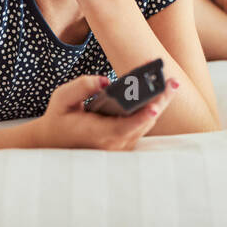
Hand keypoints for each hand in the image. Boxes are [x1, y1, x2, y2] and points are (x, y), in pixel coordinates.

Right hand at [34, 73, 179, 149]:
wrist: (55, 142)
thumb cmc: (59, 119)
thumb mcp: (61, 98)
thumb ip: (81, 87)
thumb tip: (104, 81)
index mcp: (96, 134)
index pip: (123, 127)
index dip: (140, 117)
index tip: (154, 107)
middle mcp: (112, 144)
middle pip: (142, 123)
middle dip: (158, 101)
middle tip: (171, 82)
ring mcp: (121, 146)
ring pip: (146, 124)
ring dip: (158, 102)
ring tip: (170, 82)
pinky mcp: (125, 142)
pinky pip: (142, 124)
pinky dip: (151, 107)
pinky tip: (160, 90)